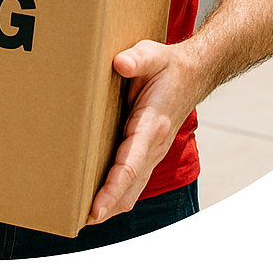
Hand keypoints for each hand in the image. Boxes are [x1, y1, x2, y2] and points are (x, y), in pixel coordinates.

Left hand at [87, 39, 197, 224]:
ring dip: (111, 203)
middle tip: (79, 219)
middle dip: (107, 206)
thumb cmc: (169, 66)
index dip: (112, 190)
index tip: (95, 208)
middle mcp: (153, 145)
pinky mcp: (147, 151)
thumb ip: (137, 58)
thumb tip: (120, 63)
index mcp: (151, 126)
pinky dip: (117, 193)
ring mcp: (151, 151)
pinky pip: (132, 179)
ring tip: (83, 214)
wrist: (193, 74)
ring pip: (132, 188)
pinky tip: (99, 195)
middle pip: (129, 188)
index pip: (129, 166)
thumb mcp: (152, 54)